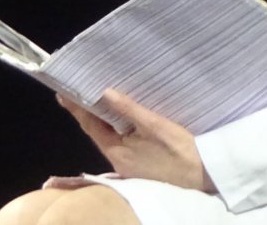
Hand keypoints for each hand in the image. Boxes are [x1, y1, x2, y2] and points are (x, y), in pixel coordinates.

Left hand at [58, 90, 215, 192]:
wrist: (202, 173)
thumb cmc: (179, 149)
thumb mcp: (154, 125)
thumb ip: (129, 109)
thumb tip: (105, 93)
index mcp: (118, 151)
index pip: (91, 126)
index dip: (77, 109)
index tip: (63, 94)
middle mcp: (118, 160)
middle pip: (97, 133)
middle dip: (87, 114)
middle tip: (77, 92)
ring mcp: (128, 166)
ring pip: (109, 139)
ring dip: (102, 121)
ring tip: (95, 101)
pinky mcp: (139, 166)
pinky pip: (121, 144)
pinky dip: (115, 130)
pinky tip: (119, 120)